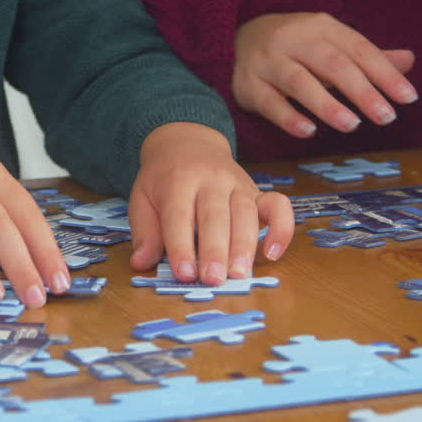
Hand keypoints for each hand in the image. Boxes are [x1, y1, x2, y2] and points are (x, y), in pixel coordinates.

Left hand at [128, 122, 294, 283]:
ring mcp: (238, 184)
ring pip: (245, 213)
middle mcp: (211, 179)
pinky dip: (281, 229)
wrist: (187, 142)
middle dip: (215, 249)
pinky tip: (272, 253)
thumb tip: (141, 262)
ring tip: (238, 275)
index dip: (181, 245)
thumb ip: (144, 231)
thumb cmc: (163, 179)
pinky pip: (278, 206)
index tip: (184, 273)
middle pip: (215, 215)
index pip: (179, 215)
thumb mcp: (142, 198)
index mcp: (177, 180)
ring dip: (244, 246)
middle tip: (214, 279)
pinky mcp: (258, 192)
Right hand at [233, 12, 416, 136]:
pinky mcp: (247, 85)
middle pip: (331, 64)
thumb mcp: (330, 42)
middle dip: (361, 91)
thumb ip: (367, 56)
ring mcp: (268, 62)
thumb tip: (409, 61)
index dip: (384, 73)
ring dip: (326, 104)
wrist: (235, 37)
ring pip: (298, 82)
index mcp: (321, 27)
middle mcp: (294, 41)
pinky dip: (288, 117)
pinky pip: (268, 102)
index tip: (408, 97)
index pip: (358, 49)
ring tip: (352, 125)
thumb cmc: (295, 46)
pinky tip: (308, 131)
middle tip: (386, 117)